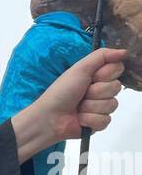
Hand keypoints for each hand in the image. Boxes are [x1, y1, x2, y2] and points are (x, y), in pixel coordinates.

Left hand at [11, 48, 125, 161]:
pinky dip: (90, 119)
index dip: (105, 74)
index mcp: (98, 76)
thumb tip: (124, 51)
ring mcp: (101, 108)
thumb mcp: (80, 68)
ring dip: (91, 106)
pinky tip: (80, 119)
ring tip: (78, 107)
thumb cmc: (61, 92)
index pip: (118, 69)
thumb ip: (102, 56)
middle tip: (82, 94)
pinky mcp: (99, 123)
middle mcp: (102, 90)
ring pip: (112, 105)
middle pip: (116, 87)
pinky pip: (106, 120)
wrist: (49, 117)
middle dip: (96, 91)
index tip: (91, 77)